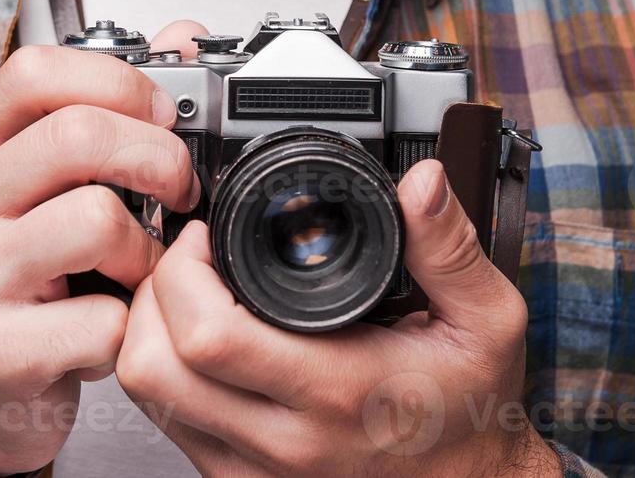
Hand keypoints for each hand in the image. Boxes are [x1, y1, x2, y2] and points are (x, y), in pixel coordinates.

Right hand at [0, 22, 205, 474]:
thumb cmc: (31, 269)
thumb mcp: (58, 180)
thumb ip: (114, 106)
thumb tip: (182, 35)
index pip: (37, 71)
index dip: (120, 83)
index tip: (163, 115)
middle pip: (79, 135)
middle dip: (159, 159)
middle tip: (180, 191)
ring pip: (96, 220)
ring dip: (146, 252)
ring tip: (137, 269)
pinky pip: (101, 318)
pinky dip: (128, 325)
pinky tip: (109, 325)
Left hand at [115, 160, 560, 476]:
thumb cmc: (472, 411)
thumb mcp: (486, 320)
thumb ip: (450, 247)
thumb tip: (422, 184)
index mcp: (338, 390)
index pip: (209, 337)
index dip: (186, 269)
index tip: (209, 233)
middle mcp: (285, 440)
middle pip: (152, 366)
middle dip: (153, 292)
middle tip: (189, 257)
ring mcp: (255, 469)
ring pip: (148, 396)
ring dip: (149, 332)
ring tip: (189, 292)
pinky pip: (167, 423)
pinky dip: (166, 372)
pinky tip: (199, 340)